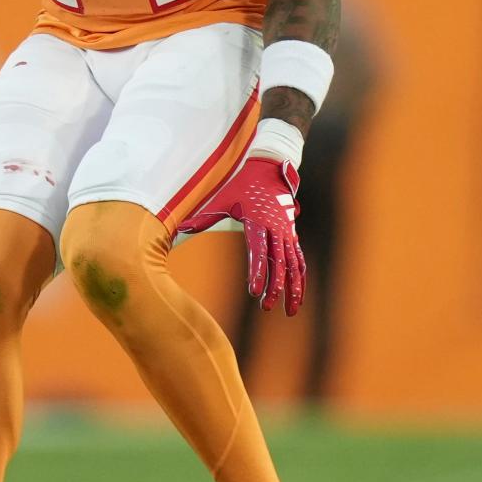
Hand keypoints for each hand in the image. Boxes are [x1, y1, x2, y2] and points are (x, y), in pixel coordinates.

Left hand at [179, 157, 305, 315]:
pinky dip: (300, 278)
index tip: (254, 292)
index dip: (258, 272)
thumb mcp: (222, 198)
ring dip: (293, 288)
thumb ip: (204, 218)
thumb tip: (181, 228)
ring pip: (293, 265)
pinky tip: (297, 297)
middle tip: (267, 306)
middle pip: (279, 262)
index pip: (259, 251)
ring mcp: (287, 233)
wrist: (268, 169)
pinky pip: (298, 259)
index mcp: (258, 222)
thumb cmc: (241, 186)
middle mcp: (276, 229)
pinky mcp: (291, 235)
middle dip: (276, 286)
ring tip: (289, 312)